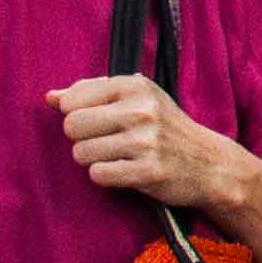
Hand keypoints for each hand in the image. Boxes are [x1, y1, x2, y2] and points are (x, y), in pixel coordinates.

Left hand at [50, 74, 256, 226]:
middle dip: (82, 139)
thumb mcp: (137, 100)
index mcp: (136, 85)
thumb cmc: (166, 129)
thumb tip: (50, 97)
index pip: (72, 100)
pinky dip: (106, 176)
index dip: (77, 115)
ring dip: (93, 160)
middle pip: (72, 126)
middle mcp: (142, 110)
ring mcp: (146, 141)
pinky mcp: (147, 171)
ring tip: (117, 157)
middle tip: (106, 142)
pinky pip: (98, 175)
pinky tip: (125, 171)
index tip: (100, 121)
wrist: (211, 164)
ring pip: (81, 153)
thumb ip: (92, 94)